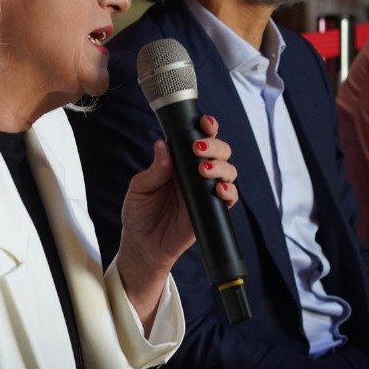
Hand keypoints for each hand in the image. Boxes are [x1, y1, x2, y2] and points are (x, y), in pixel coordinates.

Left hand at [116, 114, 237, 329]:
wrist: (143, 246)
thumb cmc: (139, 214)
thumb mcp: (139, 189)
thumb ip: (154, 170)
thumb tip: (161, 146)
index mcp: (179, 162)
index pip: (198, 138)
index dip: (206, 127)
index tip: (204, 123)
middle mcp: (196, 173)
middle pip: (219, 150)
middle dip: (215, 145)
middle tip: (199, 149)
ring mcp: (206, 190)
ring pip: (227, 170)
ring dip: (221, 166)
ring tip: (205, 170)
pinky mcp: (212, 210)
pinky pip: (229, 197)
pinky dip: (229, 191)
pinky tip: (219, 190)